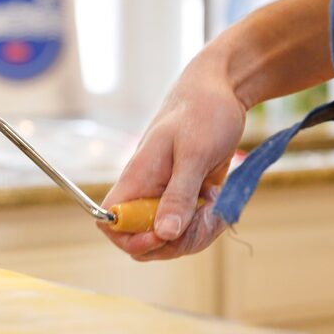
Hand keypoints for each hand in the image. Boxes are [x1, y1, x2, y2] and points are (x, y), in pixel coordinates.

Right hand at [98, 52, 245, 260]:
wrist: (223, 92)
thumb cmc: (203, 113)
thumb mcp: (194, 153)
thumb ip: (178, 195)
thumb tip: (164, 234)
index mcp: (137, 179)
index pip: (111, 222)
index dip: (130, 239)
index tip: (161, 235)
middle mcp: (147, 193)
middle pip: (147, 241)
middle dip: (179, 241)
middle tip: (206, 214)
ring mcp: (167, 198)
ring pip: (173, 239)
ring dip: (199, 231)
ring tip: (218, 203)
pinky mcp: (187, 199)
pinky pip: (191, 228)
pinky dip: (208, 223)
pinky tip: (219, 200)